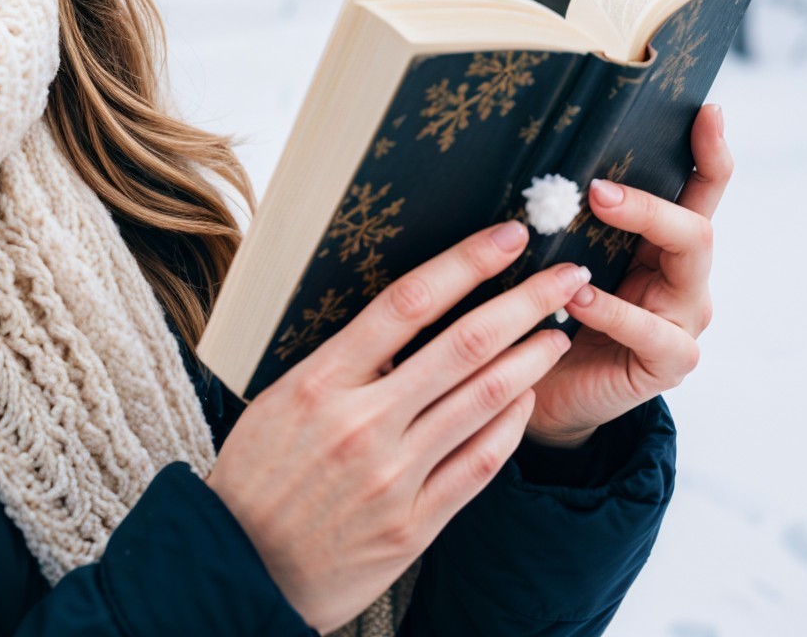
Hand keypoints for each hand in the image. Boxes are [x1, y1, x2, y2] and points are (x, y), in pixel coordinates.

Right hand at [204, 220, 591, 633]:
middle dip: (524, 302)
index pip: (408, 303)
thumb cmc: (256, 477)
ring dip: (531, 359)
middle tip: (566, 275)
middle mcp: (363, 423)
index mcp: (320, 382)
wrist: (240, 568)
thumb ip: (338, 363)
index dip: (466, 262)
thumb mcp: (277, 401)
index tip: (507, 238)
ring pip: (482, 400)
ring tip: (558, 332)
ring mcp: (394, 476)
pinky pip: (479, 463)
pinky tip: (526, 398)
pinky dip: (510, 424)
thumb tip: (397, 319)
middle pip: (463, 345)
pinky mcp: (414, 524)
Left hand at [523, 103, 730, 447]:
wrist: (545, 388)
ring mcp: (683, 320)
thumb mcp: (563, 255)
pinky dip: (612, 310)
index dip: (710, 152)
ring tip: (594, 209)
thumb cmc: (552, 312)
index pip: (700, 191)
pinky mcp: (669, 363)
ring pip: (689, 264)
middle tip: (599, 186)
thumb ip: (569, 218)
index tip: (708, 110)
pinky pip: (653, 332)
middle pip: (696, 225)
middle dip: (653, 199)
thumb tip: (536, 158)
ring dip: (643, 229)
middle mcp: (684, 278)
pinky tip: (576, 297)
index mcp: (663, 245)